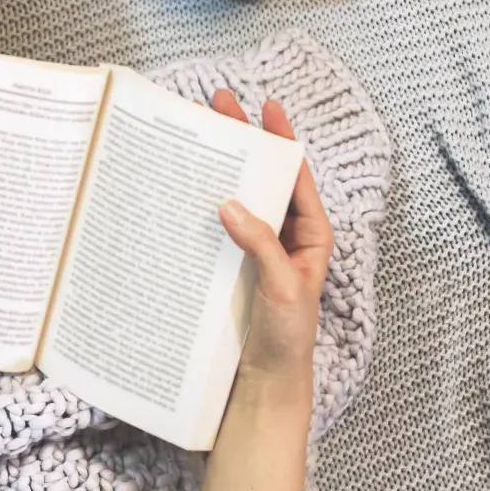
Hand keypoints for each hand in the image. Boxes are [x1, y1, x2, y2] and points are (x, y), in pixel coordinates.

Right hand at [211, 90, 332, 389]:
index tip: (267, 106)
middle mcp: (282, 236)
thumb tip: (230, 203)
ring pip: (236, 197)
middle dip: (241, 141)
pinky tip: (179, 185)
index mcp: (309, 235)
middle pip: (261, 178)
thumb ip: (260, 245)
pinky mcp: (228, 265)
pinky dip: (199, 203)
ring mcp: (253, 249)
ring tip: (193, 135)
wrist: (261, 385)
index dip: (282, 139)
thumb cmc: (287, 339)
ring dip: (216, 168)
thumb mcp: (283, 287)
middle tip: (217, 105)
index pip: (296, 176)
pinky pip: (214, 226)